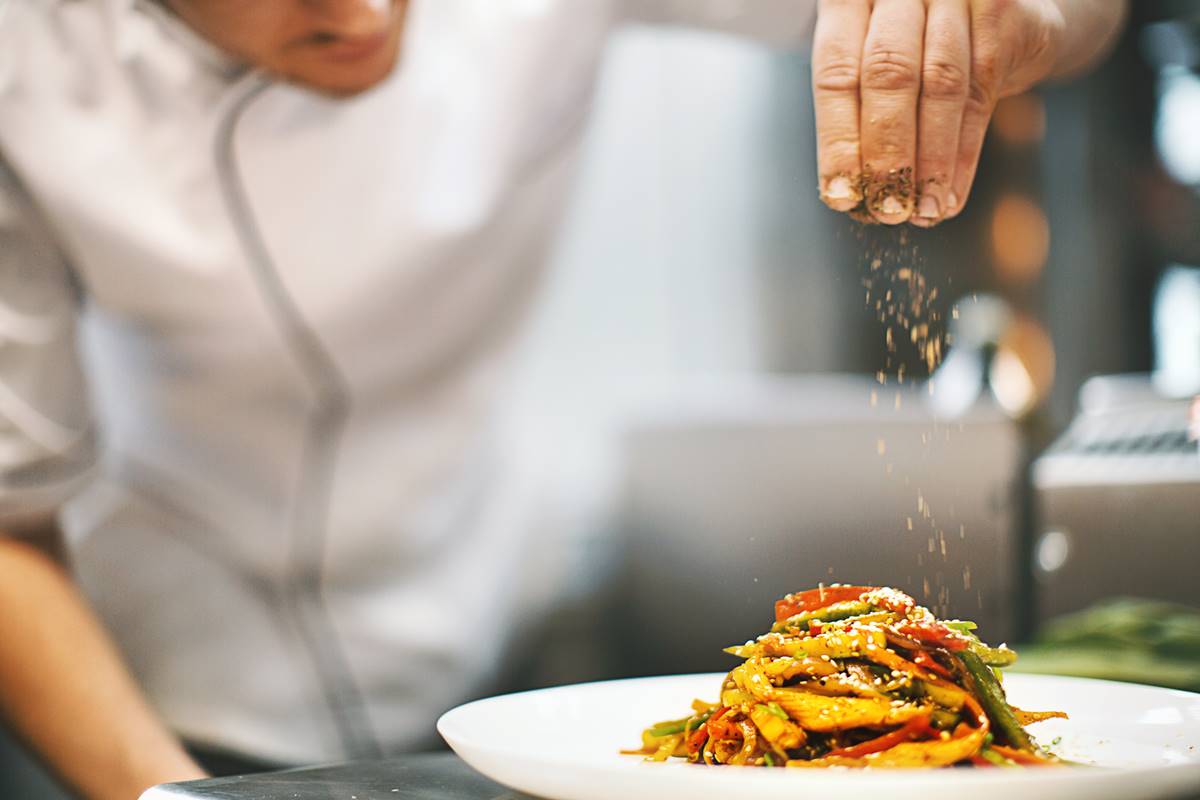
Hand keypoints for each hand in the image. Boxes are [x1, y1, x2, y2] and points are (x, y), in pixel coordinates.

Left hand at [812, 0, 1065, 225]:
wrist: (994, 6)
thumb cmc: (915, 42)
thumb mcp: (872, 62)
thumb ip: (858, 111)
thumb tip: (847, 193)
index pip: (836, 72)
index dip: (838, 139)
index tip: (841, 195)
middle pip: (888, 75)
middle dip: (887, 152)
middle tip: (887, 209)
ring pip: (941, 86)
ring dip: (931, 160)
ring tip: (922, 210)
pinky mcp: (999, 6)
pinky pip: (980, 91)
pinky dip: (963, 153)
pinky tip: (950, 194)